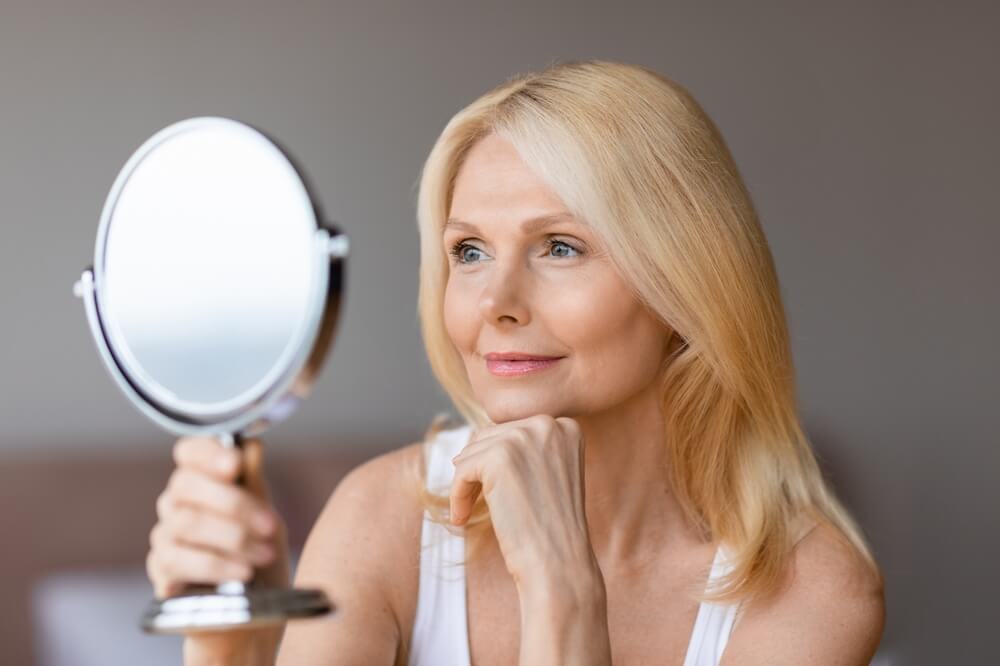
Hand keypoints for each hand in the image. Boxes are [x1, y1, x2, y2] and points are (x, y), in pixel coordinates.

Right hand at [146, 436, 290, 663]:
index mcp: (201, 479)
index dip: (207, 453)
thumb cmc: (256, 551)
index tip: (234, 464)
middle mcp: (176, 503)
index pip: (188, 451)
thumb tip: (252, 443)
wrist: (252, 609)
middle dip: (234, 504)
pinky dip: (216, 565)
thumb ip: (253, 478)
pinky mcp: (161, 570)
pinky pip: (178, 561)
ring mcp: (164, 536)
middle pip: (187, 486)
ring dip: (233, 538)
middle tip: (269, 525)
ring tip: (265, 554)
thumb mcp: (263, 511)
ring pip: (186, 523)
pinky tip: (242, 572)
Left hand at [449, 415, 599, 591]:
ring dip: (466, 483)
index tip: (496, 490)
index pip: (514, 431)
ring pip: (473, 452)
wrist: (560, 564)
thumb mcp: (551, 476)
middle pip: (490, 436)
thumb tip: (479, 439)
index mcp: (566, 427)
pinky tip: (462, 517)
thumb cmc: (553, 529)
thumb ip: (528, 451)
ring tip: (468, 512)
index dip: (497, 461)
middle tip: (476, 501)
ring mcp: (523, 438)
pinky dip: (457, 495)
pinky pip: (461, 470)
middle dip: (478, 469)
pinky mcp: (499, 457)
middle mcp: (548, 425)